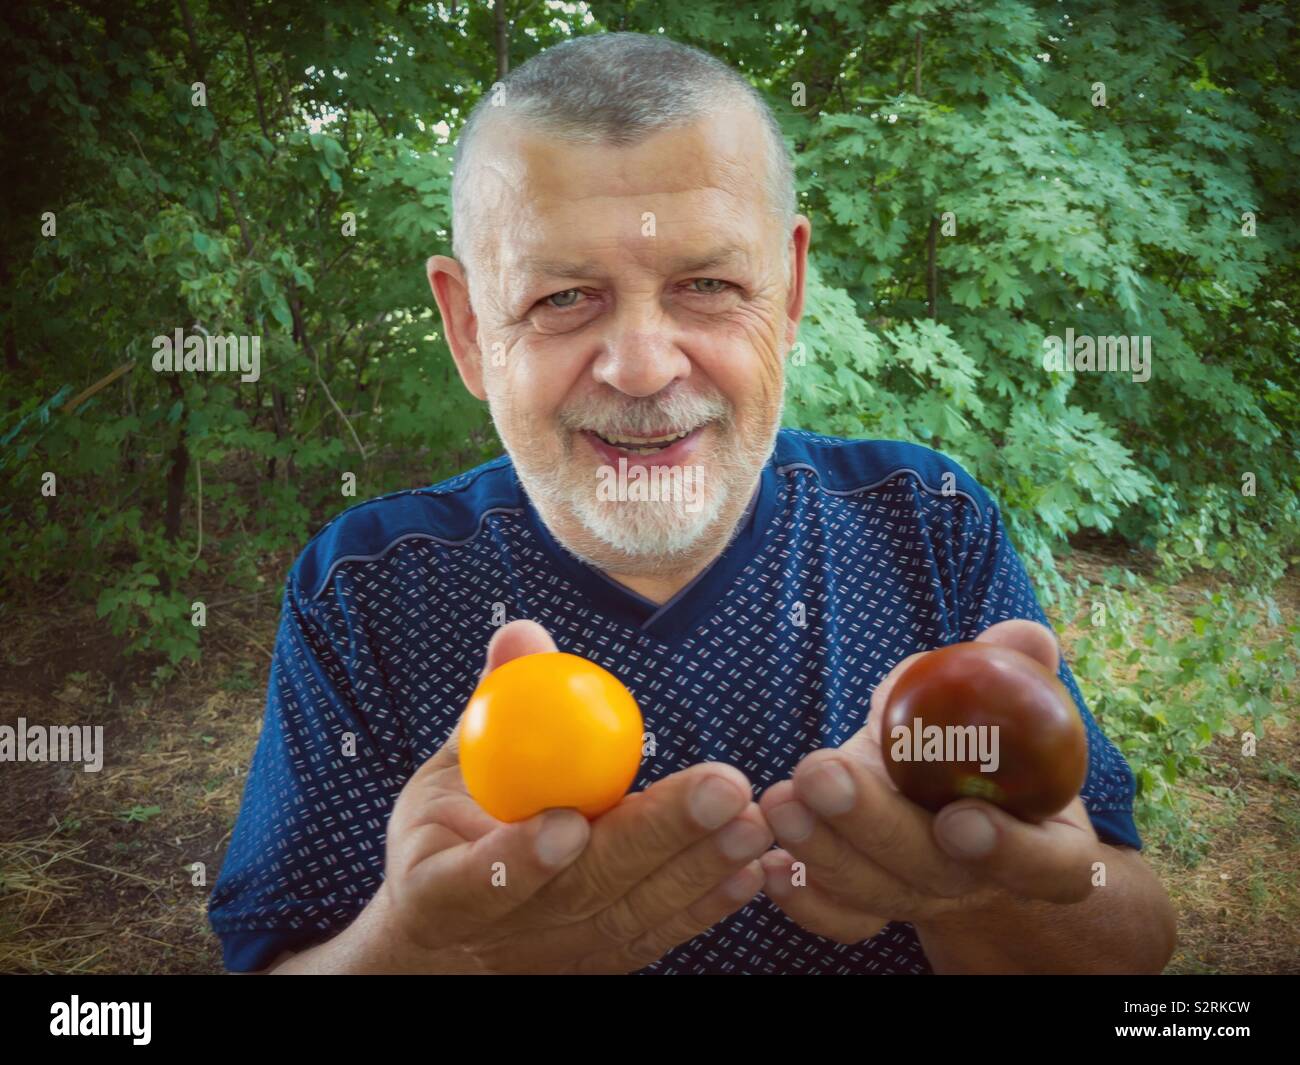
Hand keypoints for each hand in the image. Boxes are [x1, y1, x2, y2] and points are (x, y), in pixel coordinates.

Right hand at [383, 620, 772, 972]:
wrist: (455, 932)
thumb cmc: (449, 832)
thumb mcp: (454, 768)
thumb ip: (492, 705)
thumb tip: (522, 633)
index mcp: (438, 890)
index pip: (471, 886)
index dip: (518, 861)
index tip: (569, 823)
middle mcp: (500, 938)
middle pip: (580, 894)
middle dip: (655, 840)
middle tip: (719, 789)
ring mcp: (556, 959)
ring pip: (632, 916)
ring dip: (698, 866)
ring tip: (750, 817)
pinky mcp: (603, 963)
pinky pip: (659, 933)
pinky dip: (707, 901)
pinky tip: (751, 863)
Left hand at [756, 620, 1099, 943]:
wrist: (950, 796)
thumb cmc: (980, 740)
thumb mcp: (1002, 701)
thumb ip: (1016, 669)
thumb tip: (1025, 636)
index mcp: (1044, 845)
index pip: (1046, 865)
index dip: (1008, 851)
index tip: (960, 818)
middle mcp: (982, 883)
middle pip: (935, 874)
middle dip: (873, 826)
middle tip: (821, 775)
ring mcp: (923, 899)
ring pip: (876, 894)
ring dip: (821, 850)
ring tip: (779, 800)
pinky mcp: (870, 905)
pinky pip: (839, 917)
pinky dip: (802, 898)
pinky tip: (770, 864)